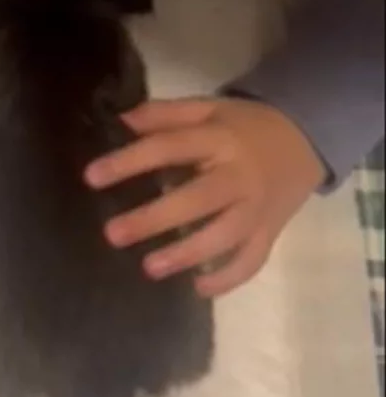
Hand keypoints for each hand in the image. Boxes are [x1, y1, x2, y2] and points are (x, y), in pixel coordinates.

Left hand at [84, 97, 326, 296]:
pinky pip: (252, 260)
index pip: (170, 148)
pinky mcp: (269, 231)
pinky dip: (229, 278)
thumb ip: (165, 114)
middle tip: (112, 234)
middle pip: (197, 199)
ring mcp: (257, 208)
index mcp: (220, 139)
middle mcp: (239, 176)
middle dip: (154, 218)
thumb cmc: (244, 126)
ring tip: (149, 268)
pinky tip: (198, 288)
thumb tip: (120, 121)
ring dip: (188, 254)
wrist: (305, 139)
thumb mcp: (208, 108)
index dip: (130, 162)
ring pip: (225, 235)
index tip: (92, 177)